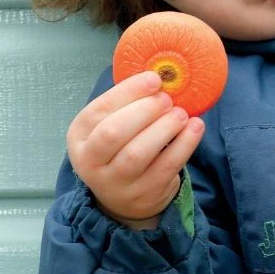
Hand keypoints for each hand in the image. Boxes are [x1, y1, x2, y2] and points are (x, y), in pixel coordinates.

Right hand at [66, 71, 204, 227]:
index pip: (99, 110)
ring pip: (138, 153)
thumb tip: (159, 75)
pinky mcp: (145, 193)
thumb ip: (127, 103)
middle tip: (167, 99)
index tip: (154, 79)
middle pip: (113, 132)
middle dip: (144, 110)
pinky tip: (195, 127)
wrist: (124, 197)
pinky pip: (166, 166)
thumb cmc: (120, 147)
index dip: (129, 92)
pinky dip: (184, 144)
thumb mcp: (111, 125)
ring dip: (164, 128)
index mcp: (79, 136)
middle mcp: (91, 162)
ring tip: (181, 114)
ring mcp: (117, 182)